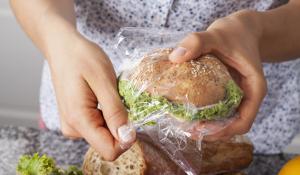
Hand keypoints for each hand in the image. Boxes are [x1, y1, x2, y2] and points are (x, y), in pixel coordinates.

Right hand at [47, 33, 135, 160]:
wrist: (63, 48)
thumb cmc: (82, 57)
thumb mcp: (104, 80)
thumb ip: (115, 112)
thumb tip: (127, 138)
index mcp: (79, 120)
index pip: (109, 150)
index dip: (127, 139)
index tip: (132, 116)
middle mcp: (73, 128)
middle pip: (108, 143)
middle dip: (120, 125)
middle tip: (118, 99)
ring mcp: (73, 125)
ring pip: (105, 135)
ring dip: (114, 118)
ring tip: (108, 94)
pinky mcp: (76, 120)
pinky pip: (99, 126)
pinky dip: (108, 114)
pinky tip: (103, 97)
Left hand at [169, 10, 266, 140]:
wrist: (241, 28)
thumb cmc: (233, 32)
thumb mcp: (216, 35)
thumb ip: (197, 42)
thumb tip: (175, 58)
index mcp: (254, 88)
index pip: (244, 121)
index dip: (224, 131)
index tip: (201, 130)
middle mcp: (247, 96)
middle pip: (232, 125)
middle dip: (212, 132)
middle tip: (188, 131)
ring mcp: (237, 96)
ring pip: (225, 120)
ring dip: (208, 127)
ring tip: (186, 127)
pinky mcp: (227, 92)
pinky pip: (218, 109)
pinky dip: (206, 115)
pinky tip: (188, 113)